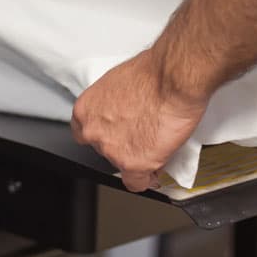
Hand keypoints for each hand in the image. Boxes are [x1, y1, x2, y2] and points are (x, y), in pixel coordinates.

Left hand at [71, 47, 207, 192]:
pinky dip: (147, 179)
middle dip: (121, 145)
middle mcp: (94, 132)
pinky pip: (137, 183)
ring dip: (137, 158)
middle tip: (140, 136)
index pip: (84, 133)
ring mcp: (113, 151)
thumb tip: (120, 112)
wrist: (172, 80)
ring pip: (122, 164)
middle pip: (104, 149)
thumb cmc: (151, 74)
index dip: (103, 134)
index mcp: (86, 110)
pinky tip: (154, 170)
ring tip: (154, 142)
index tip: (114, 135)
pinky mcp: (134, 164)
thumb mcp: (117, 84)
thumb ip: (111, 105)